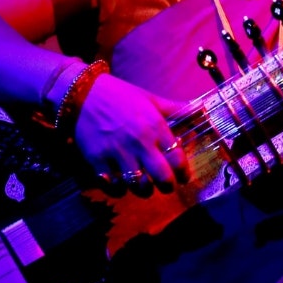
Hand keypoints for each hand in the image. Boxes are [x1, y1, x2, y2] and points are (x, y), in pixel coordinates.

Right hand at [72, 75, 190, 192]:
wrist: (82, 93)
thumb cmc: (119, 95)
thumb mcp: (149, 98)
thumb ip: (174, 109)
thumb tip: (200, 109)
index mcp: (155, 126)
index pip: (178, 158)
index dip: (183, 172)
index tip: (183, 176)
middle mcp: (139, 142)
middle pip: (162, 177)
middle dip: (168, 186)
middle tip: (166, 186)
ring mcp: (117, 152)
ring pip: (138, 185)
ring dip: (144, 190)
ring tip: (145, 186)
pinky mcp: (97, 160)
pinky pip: (113, 186)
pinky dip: (119, 190)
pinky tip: (122, 184)